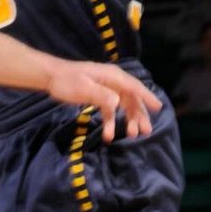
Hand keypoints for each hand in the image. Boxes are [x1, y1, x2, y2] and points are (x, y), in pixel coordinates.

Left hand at [45, 59, 161, 142]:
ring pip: (123, 105)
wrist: (51, 77)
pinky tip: (109, 135)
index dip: (147, 97)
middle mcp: (112, 81)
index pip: (134, 87)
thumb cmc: (67, 81)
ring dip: (128, 120)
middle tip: (146, 131)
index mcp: (112, 76)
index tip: (159, 108)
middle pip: (131, 98)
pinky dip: (112, 122)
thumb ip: (102, 95)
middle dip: (139, 114)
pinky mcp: (98, 96)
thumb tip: (118, 103)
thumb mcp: (84, 88)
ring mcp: (106, 88)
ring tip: (132, 135)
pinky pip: (110, 110)